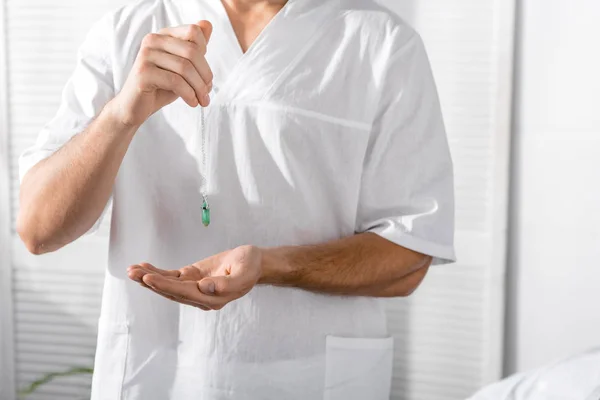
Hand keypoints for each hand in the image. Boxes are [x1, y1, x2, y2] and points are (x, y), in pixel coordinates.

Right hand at [112, 20, 213, 126]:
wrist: (135, 107)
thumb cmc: (161, 87)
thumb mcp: (182, 69)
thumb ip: (195, 49)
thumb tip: (208, 24)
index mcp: (163, 35)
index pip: (193, 31)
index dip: (205, 53)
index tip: (205, 74)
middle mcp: (153, 40)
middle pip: (192, 51)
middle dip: (205, 75)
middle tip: (207, 93)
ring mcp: (146, 54)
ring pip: (185, 68)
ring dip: (198, 88)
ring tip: (202, 100)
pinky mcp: (143, 72)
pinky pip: (175, 81)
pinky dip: (188, 94)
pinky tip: (192, 102)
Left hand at [127, 245, 262, 310]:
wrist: (253, 263)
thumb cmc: (250, 266)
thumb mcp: (244, 273)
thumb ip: (227, 284)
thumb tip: (205, 287)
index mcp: (213, 298)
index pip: (185, 293)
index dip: (166, 286)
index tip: (149, 278)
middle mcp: (200, 296)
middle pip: (172, 291)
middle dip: (151, 282)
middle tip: (133, 273)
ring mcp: (194, 288)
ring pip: (168, 285)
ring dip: (149, 278)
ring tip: (131, 271)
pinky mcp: (192, 278)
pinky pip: (171, 277)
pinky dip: (157, 273)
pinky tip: (143, 268)